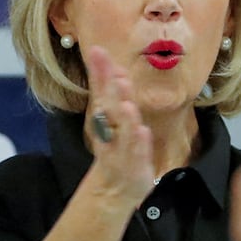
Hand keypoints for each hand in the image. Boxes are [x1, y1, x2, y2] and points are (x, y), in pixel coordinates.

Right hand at [81, 45, 154, 209]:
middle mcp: (109, 132)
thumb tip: (113, 64)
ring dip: (125, 118)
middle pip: (109, 109)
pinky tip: (142, 132)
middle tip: (114, 73)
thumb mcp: (113, 119)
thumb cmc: (116, 148)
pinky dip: (138, 144)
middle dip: (111, 92)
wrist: (114, 189)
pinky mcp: (133, 167)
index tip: (97, 51)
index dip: (99, 72)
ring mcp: (120, 150)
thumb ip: (111, 92)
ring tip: (126, 104)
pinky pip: (136, 155)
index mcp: (105, 117)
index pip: (101, 91)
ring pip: (122, 132)